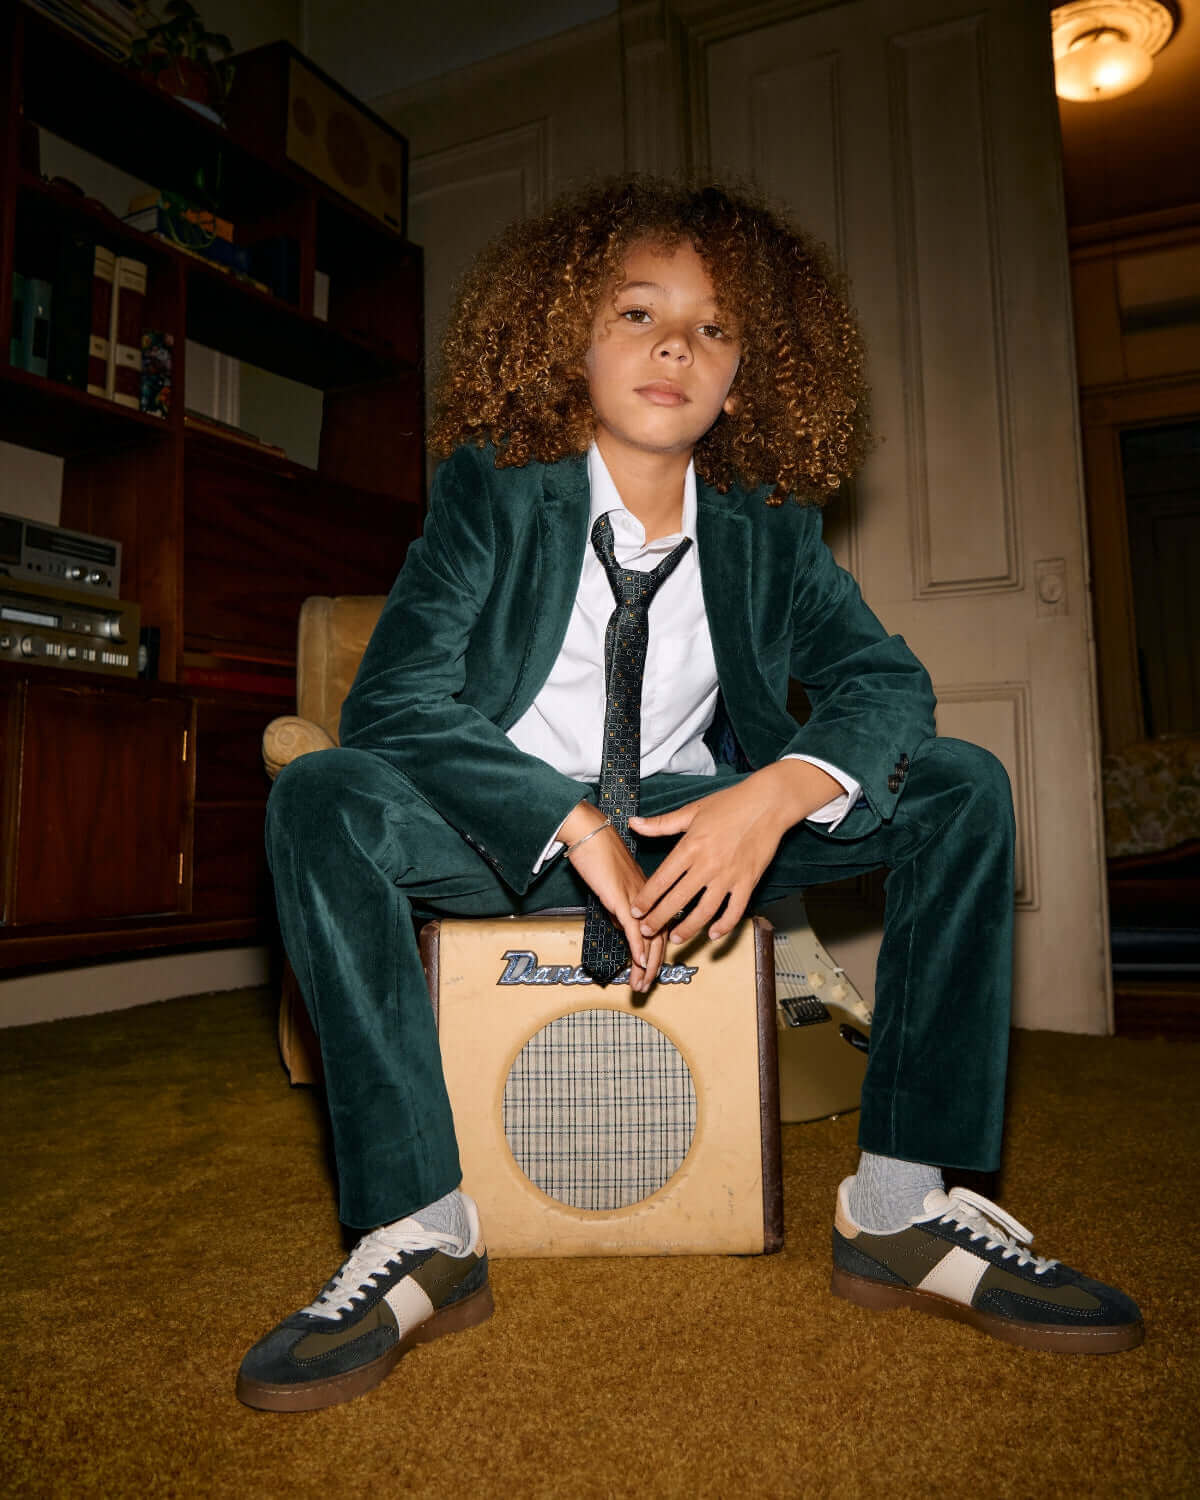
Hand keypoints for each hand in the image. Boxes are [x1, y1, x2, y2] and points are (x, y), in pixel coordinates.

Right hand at [557, 802, 665, 992]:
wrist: (590, 833)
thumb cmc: (598, 852)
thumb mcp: (612, 885)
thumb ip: (621, 906)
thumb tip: (624, 926)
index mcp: (648, 893)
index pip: (659, 927)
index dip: (657, 952)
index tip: (650, 971)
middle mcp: (647, 897)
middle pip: (658, 937)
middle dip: (653, 966)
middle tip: (647, 986)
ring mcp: (636, 898)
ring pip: (649, 938)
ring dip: (646, 966)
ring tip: (641, 985)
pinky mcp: (622, 899)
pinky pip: (634, 929)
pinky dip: (638, 949)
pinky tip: (639, 964)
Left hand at [627, 762, 840, 944]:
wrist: (767, 803)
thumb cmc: (729, 803)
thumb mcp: (691, 811)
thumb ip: (661, 824)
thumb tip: (634, 823)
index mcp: (690, 847)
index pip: (662, 880)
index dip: (646, 898)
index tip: (635, 911)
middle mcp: (707, 865)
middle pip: (678, 900)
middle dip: (658, 919)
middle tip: (646, 930)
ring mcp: (729, 876)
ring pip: (704, 911)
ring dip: (688, 928)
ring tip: (674, 939)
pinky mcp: (748, 882)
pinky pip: (735, 910)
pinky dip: (724, 926)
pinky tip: (713, 934)